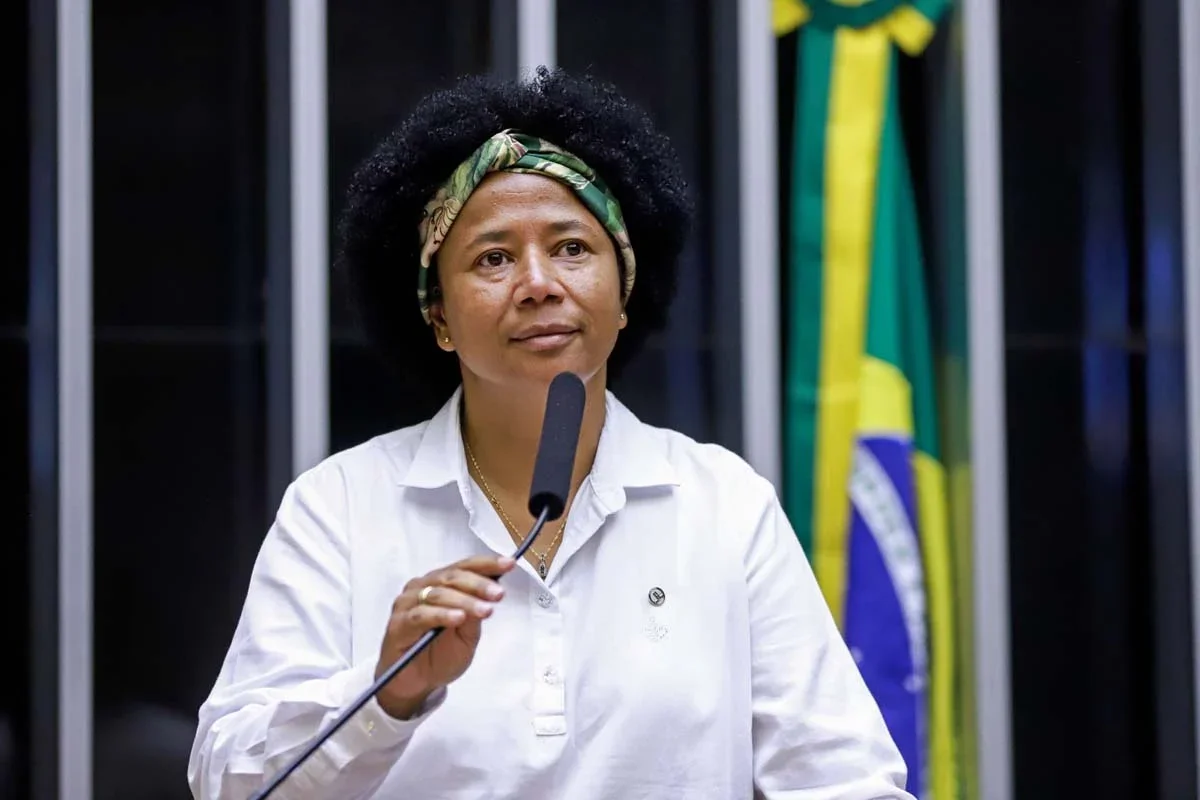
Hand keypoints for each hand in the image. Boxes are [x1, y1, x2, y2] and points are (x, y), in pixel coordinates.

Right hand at [374, 553, 514, 718]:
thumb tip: (492, 591)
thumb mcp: (468, 636)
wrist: (416, 683)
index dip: (487, 564)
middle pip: (452, 577)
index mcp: (441, 584)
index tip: (509, 564)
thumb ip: (476, 614)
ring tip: (485, 610)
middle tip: (498, 594)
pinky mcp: (398, 624)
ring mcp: (408, 603)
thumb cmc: (440, 655)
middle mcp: (423, 587)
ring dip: (465, 601)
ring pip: (438, 594)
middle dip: (479, 584)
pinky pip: (421, 615)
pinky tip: (458, 618)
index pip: (464, 567)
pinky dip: (441, 615)